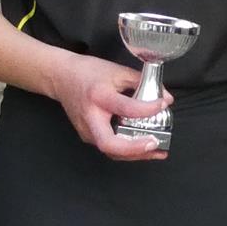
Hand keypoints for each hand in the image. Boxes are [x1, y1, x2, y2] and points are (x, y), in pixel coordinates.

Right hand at [49, 51, 168, 159]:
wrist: (60, 78)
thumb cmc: (88, 72)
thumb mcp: (116, 71)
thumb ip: (142, 83)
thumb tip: (166, 98)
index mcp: (99, 97)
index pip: (125, 107)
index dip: (147, 108)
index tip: (163, 104)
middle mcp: (90, 118)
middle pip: (110, 144)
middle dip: (134, 148)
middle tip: (155, 144)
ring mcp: (87, 131)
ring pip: (112, 151)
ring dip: (136, 154)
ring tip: (158, 151)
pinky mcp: (88, 136)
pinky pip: (110, 148)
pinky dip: (128, 150)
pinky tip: (144, 148)